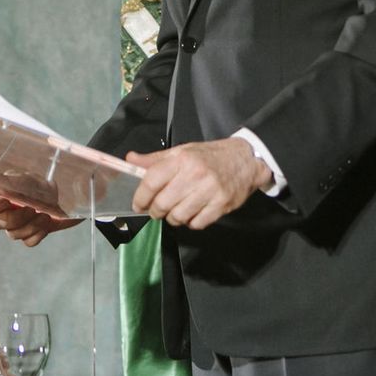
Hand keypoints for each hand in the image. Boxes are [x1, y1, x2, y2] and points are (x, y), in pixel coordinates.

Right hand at [0, 189, 81, 246]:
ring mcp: (14, 224)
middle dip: (14, 217)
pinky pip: (27, 242)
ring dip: (31, 224)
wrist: (70, 195)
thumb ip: (10, 181)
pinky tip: (47, 223)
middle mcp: (1, 211)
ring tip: (44, 213)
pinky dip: (39, 233)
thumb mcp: (29, 178)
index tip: (6, 200)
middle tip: (30, 208)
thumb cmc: (44, 184)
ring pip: (12, 234)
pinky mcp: (29, 234)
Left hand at [126, 137, 271, 230]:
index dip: (140, 197)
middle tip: (158, 209)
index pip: (151, 181)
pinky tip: (194, 211)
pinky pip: (196, 224)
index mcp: (182, 159)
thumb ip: (155, 160)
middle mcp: (195, 174)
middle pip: (162, 204)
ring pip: (178, 217)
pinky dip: (191, 222)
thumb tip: (129, 160)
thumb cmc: (209, 156)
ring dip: (173, 217)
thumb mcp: (182, 151)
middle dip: (156, 211)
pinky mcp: (221, 205)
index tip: (138, 204)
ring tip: (178, 209)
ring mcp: (210, 191)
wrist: (246, 159)